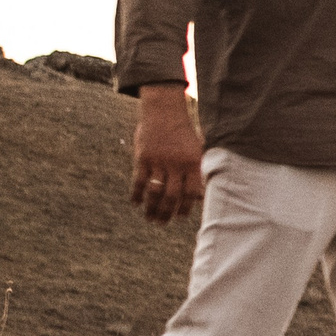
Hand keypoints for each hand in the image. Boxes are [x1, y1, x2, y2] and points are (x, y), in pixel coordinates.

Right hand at [129, 85, 206, 223]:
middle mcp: (176, 164)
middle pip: (172, 196)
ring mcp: (158, 161)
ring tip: (149, 218)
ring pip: (154, 191)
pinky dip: (137, 194)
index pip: (191, 192)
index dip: (186, 207)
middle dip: (167, 212)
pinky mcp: (143, 158)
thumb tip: (200, 197)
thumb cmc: (184, 133)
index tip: (181, 217)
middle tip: (162, 223)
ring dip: (151, 208)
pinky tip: (136, 203)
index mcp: (193, 163)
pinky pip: (139, 180)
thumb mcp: (197, 150)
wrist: (164, 112)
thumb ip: (198, 172)